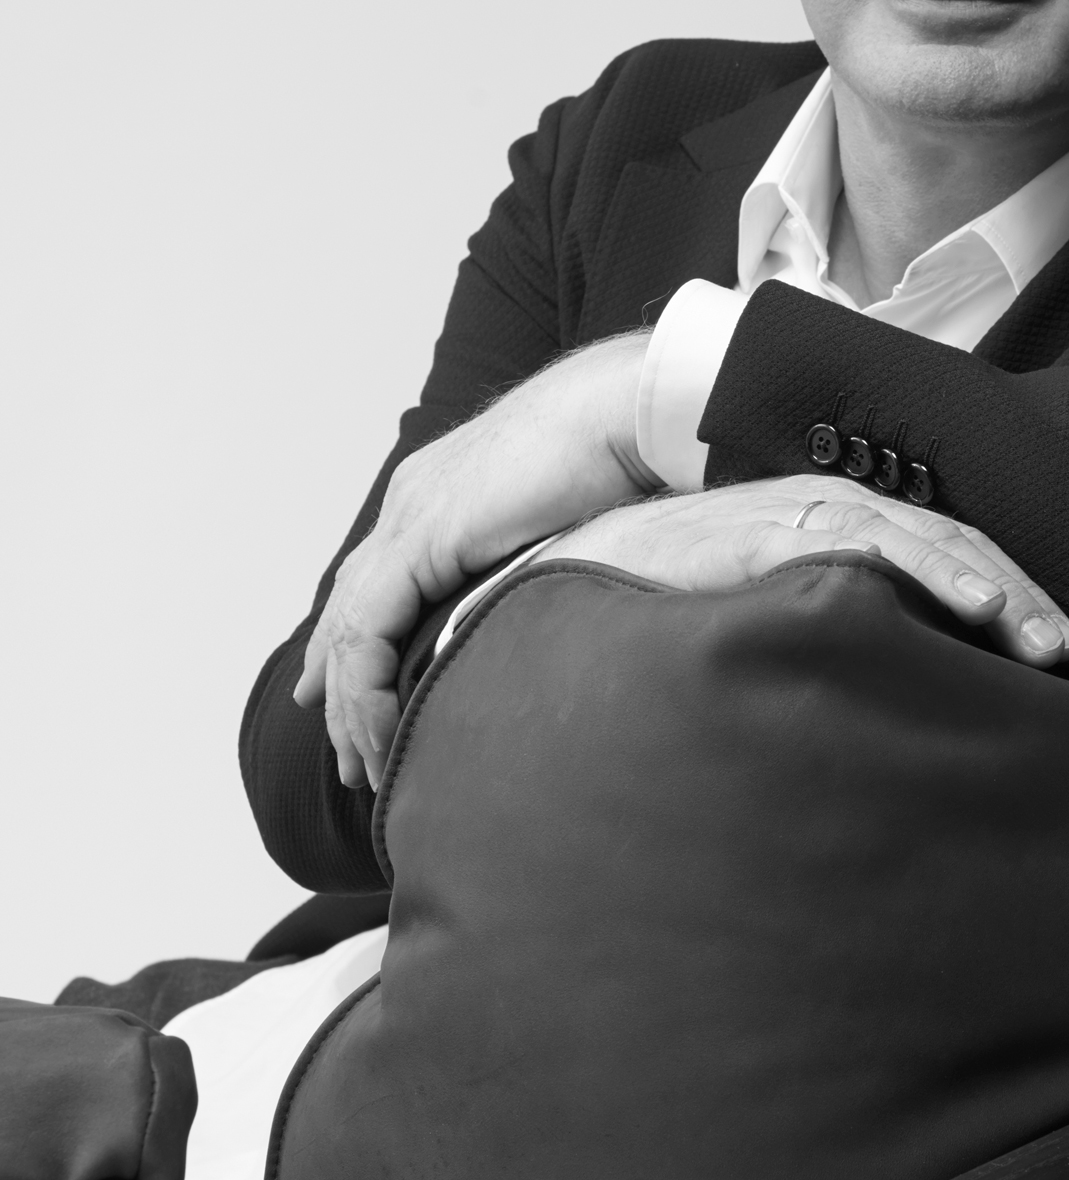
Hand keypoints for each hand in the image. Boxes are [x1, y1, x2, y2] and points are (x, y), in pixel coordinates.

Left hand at [296, 336, 650, 788]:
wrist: (621, 414)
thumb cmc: (616, 460)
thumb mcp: (561, 532)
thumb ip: (533, 573)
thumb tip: (548, 622)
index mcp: (438, 498)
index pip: (376, 583)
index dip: (355, 645)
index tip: (350, 701)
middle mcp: (409, 506)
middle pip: (348, 610)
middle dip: (337, 686)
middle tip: (343, 753)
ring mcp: (408, 520)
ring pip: (348, 631)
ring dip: (351, 705)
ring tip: (362, 765)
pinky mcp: (420, 540)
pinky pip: (367, 632)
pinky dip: (366, 690)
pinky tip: (376, 733)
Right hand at [541, 475, 1068, 678]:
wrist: (572, 583)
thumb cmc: (670, 619)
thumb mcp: (771, 632)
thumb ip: (831, 643)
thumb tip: (896, 704)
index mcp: (838, 534)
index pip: (945, 555)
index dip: (1006, 596)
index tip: (1058, 659)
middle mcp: (828, 514)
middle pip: (951, 544)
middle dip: (1019, 596)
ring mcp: (797, 515)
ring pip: (922, 538)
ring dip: (992, 586)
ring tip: (1042, 634)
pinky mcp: (764, 528)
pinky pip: (863, 541)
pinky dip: (927, 569)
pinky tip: (974, 603)